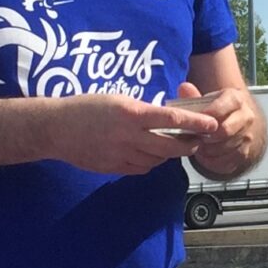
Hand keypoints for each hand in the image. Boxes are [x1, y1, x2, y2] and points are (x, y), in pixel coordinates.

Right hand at [48, 91, 218, 175]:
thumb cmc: (85, 107)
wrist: (56, 128)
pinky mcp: (113, 168)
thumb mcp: (116, 99)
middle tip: (197, 141)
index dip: (195, 123)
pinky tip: (150, 154)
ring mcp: (121, 155)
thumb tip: (164, 117)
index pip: (172, 119)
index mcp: (131, 113)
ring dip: (169, 154)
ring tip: (174, 145)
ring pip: (157, 159)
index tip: (211, 124)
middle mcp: (129, 136)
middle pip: (170, 146)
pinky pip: (141, 168)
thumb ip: (140, 110)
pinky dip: (151, 162)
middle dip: (188, 145)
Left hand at [176, 81, 264, 179]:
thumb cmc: (214, 110)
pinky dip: (212, 161)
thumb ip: (192, 96)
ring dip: (207, 149)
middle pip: (225, 131)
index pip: (222, 108)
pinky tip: (204, 155)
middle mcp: (246, 116)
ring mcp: (247, 135)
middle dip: (206, 136)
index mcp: (235, 99)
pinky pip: (227, 161)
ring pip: (225, 148)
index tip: (193, 122)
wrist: (231, 122)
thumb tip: (184, 88)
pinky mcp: (245, 152)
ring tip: (197, 145)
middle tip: (194, 137)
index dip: (206, 117)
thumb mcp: (204, 100)